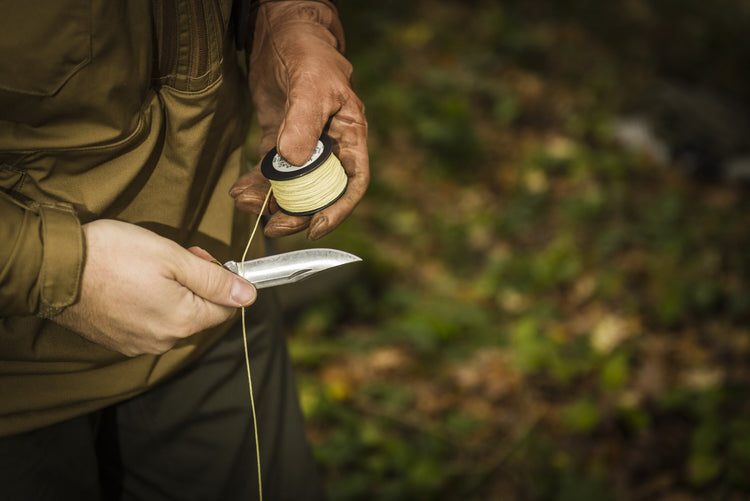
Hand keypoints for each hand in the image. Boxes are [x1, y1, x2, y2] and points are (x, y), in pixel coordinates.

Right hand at [53, 220, 255, 356]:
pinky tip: (131, 283)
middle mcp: (164, 340)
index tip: (200, 257)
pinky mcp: (118, 341)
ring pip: (174, 317)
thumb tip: (249, 295)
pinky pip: (148, 323)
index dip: (221, 279)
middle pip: (200, 313)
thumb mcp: (173, 257)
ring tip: (148, 267)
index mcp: (183, 321)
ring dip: (172, 292)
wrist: (54, 269)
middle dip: (195, 284)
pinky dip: (149, 303)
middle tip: (175, 256)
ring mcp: (139, 344)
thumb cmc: (115, 256)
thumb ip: (214, 279)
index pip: (226, 308)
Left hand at [230, 0, 368, 239]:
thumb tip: (292, 163)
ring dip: (270, 200)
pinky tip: (240, 190)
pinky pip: (269, 170)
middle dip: (296, 212)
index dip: (338, 210)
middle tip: (271, 225)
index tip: (315, 228)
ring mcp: (303, 145)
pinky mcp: (279, 139)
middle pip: (319, 192)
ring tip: (245, 203)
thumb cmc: (308, 52)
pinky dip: (256, 183)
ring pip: (291, 186)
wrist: (280, 31)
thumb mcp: (310, 84)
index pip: (352, 183)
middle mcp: (329, 146)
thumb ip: (303, 123)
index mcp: (349, 135)